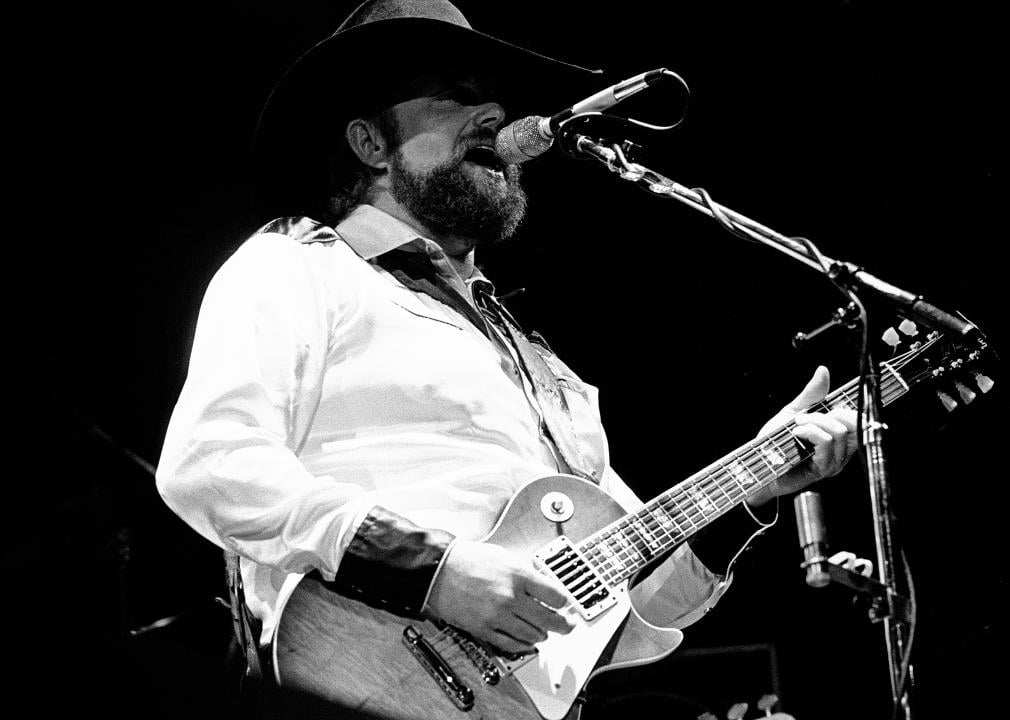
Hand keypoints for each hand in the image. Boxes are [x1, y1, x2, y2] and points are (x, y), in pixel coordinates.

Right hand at [424, 540, 574, 653]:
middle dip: (564, 625)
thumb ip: (526, 573)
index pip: (556, 597)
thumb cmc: (468, 560)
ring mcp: (498, 616)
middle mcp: (510, 597)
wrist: (439, 570)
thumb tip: (544, 586)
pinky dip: (524, 645)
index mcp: (518, 576)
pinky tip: (527, 641)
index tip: (566, 605)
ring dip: (542, 634)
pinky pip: (512, 645)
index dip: (565, 603)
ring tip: (543, 629)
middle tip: (567, 625)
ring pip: (534, 635)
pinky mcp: (485, 630)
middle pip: (550, 620)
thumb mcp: (504, 556)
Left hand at [747, 366, 857, 506]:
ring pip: (837, 431)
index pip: (858, 418)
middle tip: (802, 418)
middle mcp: (842, 450)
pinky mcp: (823, 469)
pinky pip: (826, 442)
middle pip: (851, 422)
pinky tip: (796, 435)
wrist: (760, 463)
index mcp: (839, 436)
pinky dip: (809, 432)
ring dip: (812, 423)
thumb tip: (823, 371)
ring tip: (795, 428)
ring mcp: (835, 461)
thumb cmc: (776, 442)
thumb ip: (811, 395)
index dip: (845, 407)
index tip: (828, 406)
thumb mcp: (793, 412)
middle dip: (823, 414)